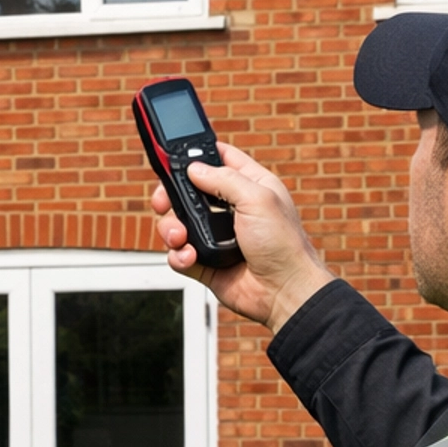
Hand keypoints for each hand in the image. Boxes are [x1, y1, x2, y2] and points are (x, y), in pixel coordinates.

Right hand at [152, 140, 333, 331]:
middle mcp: (230, 209)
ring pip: (177, 222)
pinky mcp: (205, 262)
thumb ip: (225, 179)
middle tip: (163, 201)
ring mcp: (216, 235)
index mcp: (249, 186)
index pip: (219, 158)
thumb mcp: (258, 198)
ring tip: (180, 236)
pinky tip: (191, 257)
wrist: (284, 292)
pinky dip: (179, 255)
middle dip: (170, 194)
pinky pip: (179, 253)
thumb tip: (194, 168)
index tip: (174, 154)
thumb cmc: (283, 245)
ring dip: (171, 227)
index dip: (196, 153)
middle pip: (187, 190)